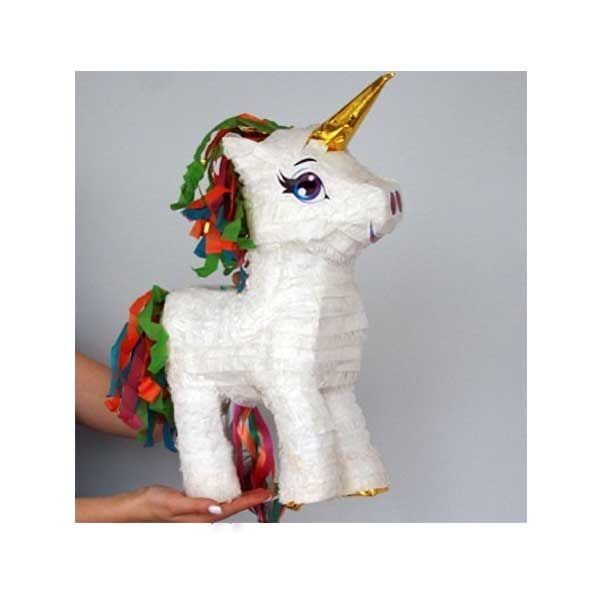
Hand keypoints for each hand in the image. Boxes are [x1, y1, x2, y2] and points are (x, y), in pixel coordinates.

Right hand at [76, 485, 272, 522]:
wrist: (132, 508)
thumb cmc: (150, 506)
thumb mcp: (173, 503)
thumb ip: (196, 505)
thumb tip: (220, 507)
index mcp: (201, 517)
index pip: (232, 507)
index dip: (251, 500)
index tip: (267, 493)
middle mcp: (203, 516)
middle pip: (233, 507)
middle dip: (251, 499)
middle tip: (268, 488)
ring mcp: (198, 512)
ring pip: (226, 503)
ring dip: (241, 495)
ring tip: (255, 486)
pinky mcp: (193, 504)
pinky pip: (216, 499)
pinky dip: (227, 492)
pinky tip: (231, 485)